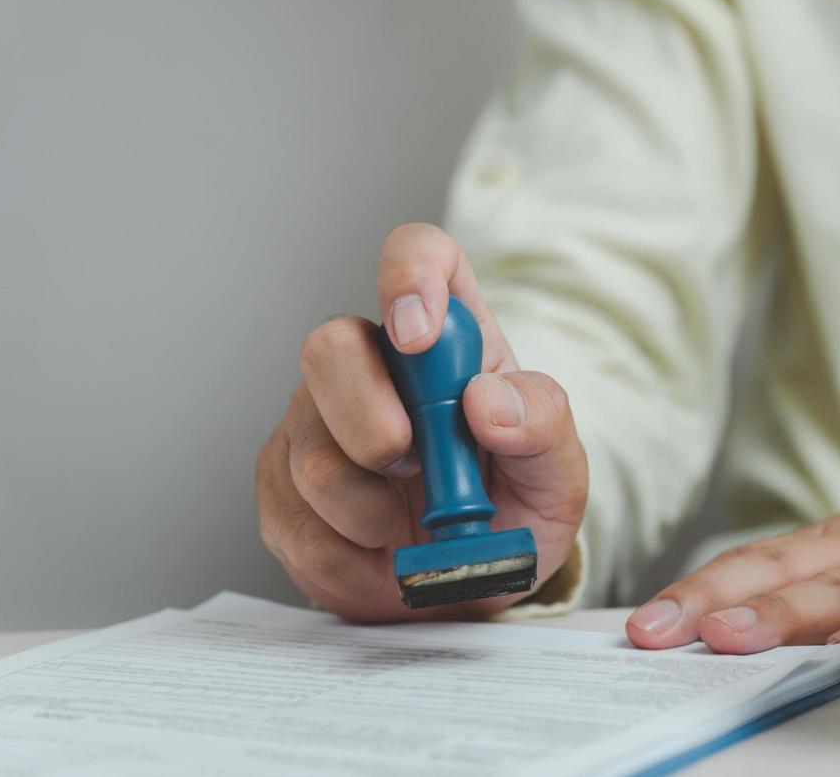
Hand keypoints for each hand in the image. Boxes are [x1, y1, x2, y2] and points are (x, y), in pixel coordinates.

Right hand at [256, 223, 587, 620]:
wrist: (475, 585)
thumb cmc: (516, 506)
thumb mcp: (558, 470)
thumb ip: (542, 423)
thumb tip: (487, 402)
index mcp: (448, 335)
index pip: (418, 255)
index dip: (409, 276)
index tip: (418, 336)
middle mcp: (370, 366)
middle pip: (330, 346)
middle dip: (369, 417)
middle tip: (412, 463)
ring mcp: (315, 425)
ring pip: (312, 452)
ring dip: (373, 510)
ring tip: (411, 525)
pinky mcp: (281, 490)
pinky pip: (296, 522)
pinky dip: (351, 558)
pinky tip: (379, 553)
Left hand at [625, 514, 839, 657]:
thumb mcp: (835, 568)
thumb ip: (778, 591)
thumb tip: (686, 633)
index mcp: (818, 543)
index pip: (746, 564)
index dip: (695, 591)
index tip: (648, 624)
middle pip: (778, 572)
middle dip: (722, 602)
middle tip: (676, 629)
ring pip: (832, 594)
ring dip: (782, 616)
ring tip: (737, 638)